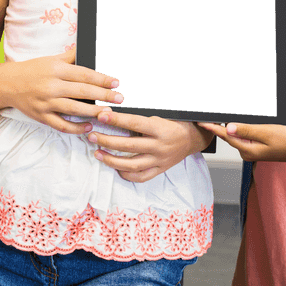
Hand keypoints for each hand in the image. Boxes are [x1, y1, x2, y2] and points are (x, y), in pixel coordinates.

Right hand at [0, 48, 121, 133]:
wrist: (7, 84)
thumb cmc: (32, 70)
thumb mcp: (51, 59)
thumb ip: (71, 56)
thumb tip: (88, 49)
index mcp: (55, 69)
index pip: (83, 74)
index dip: (101, 79)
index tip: (116, 83)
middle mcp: (51, 86)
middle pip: (82, 92)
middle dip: (103, 95)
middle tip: (120, 98)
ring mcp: (46, 103)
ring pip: (74, 109)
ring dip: (93, 112)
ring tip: (109, 113)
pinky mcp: (41, 116)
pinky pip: (61, 125)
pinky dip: (76, 127)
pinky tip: (88, 126)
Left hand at [89, 111, 213, 181]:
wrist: (194, 138)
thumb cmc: (175, 121)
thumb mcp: (162, 112)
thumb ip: (140, 113)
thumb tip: (114, 108)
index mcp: (160, 128)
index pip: (134, 123)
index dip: (116, 120)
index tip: (101, 115)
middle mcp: (160, 146)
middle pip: (128, 146)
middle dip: (107, 141)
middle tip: (92, 136)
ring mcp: (160, 160)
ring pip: (132, 164)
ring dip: (111, 160)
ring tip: (97, 153)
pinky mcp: (160, 169)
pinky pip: (141, 176)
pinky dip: (126, 174)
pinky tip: (114, 167)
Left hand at [198, 122, 285, 165]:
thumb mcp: (266, 132)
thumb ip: (246, 130)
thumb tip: (229, 127)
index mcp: (247, 150)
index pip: (225, 136)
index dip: (212, 127)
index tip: (200, 122)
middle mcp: (246, 152)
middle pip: (228, 136)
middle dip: (218, 125)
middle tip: (207, 115)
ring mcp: (250, 150)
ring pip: (235, 136)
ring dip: (228, 126)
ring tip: (218, 116)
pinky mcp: (254, 147)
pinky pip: (242, 137)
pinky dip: (238, 128)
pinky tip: (235, 122)